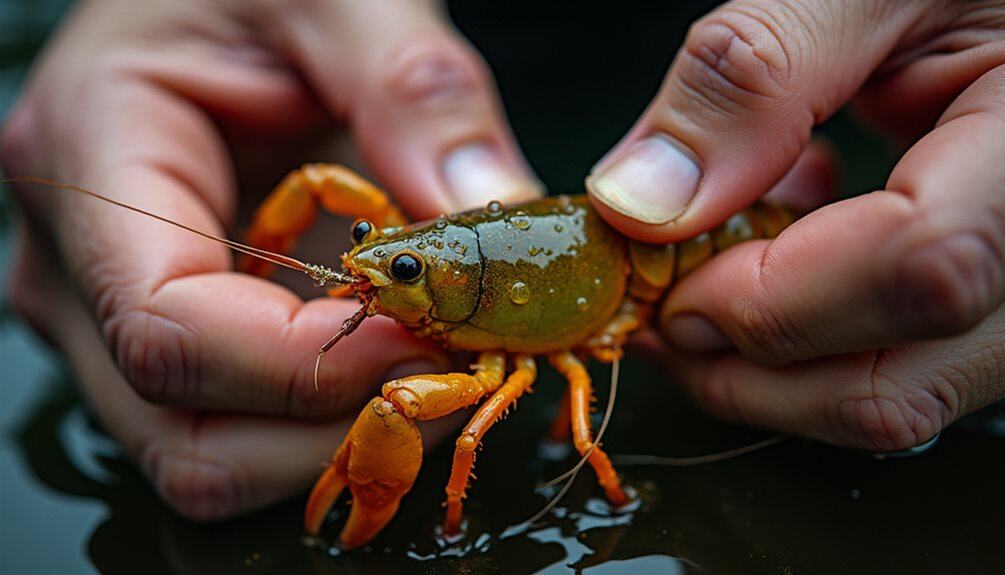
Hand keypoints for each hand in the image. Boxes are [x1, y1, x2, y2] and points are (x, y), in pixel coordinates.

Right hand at [2, 0, 539, 518]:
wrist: (216, 1)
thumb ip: (410, 88)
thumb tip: (490, 204)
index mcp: (89, 165)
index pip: (173, 335)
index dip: (314, 366)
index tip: (429, 335)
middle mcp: (78, 270)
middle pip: (191, 440)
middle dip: (337, 432)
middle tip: (450, 372)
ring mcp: (116, 319)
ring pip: (217, 457)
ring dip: (341, 438)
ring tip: (430, 364)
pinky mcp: (175, 337)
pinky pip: (242, 426)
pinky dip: (329, 420)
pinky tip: (393, 359)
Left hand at [587, 0, 1004, 450]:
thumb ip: (758, 73)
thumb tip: (643, 201)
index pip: (927, 269)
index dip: (770, 300)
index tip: (666, 280)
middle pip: (901, 383)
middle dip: (743, 368)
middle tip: (656, 309)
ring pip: (895, 394)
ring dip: (764, 362)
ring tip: (703, 275)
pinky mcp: (994, 295)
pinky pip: (897, 361)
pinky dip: (805, 335)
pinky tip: (779, 249)